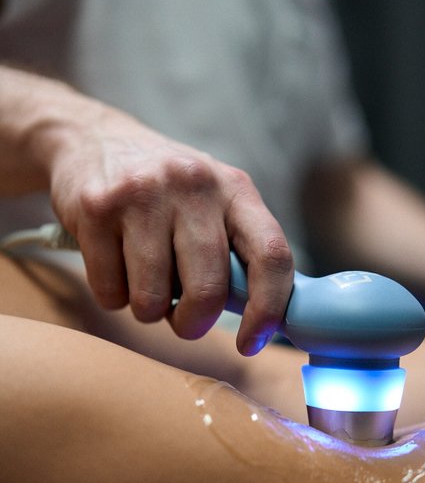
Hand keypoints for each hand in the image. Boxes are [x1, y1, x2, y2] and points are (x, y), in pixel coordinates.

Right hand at [49, 103, 293, 354]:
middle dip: (194, 323)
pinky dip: (113, 296)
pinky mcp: (96, 209)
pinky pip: (110, 292)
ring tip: (145, 280)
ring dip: (149, 309)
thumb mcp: (213, 202)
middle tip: (184, 321)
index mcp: (235, 189)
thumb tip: (266, 321)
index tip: (250, 343)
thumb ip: (240, 250)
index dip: (268, 310)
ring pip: (153, 299)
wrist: (93, 139)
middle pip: (208, 290)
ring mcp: (142, 195)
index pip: (272, 256)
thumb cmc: (166, 192)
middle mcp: (193, 185)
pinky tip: (115, 264)